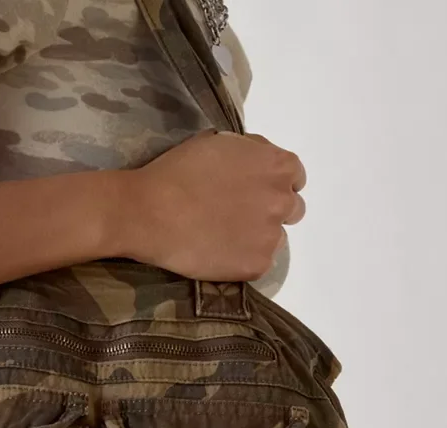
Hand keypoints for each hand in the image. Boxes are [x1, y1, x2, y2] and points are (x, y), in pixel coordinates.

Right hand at [123, 129, 305, 281]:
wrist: (151, 212)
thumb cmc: (179, 171)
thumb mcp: (222, 143)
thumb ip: (251, 154)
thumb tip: (260, 164)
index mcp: (278, 166)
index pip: (296, 177)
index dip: (275, 184)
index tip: (256, 191)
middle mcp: (283, 201)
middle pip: (293, 209)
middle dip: (271, 210)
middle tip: (240, 216)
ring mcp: (271, 236)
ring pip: (275, 238)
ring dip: (258, 237)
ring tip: (225, 236)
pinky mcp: (256, 265)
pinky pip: (258, 263)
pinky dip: (242, 259)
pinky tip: (218, 252)